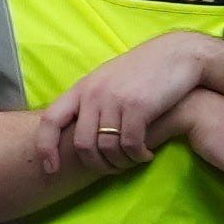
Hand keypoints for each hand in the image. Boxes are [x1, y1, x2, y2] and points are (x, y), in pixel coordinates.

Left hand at [27, 35, 218, 176]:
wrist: (178, 54)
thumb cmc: (143, 71)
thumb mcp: (108, 81)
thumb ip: (91, 101)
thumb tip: (79, 130)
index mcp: (81, 89)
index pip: (50, 121)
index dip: (45, 147)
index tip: (50, 169)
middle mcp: (93, 94)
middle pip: (81, 144)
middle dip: (96, 164)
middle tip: (113, 169)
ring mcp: (114, 100)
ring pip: (106, 148)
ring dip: (120, 162)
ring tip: (132, 161)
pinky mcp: (138, 107)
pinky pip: (130, 144)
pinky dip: (137, 156)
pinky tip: (146, 155)